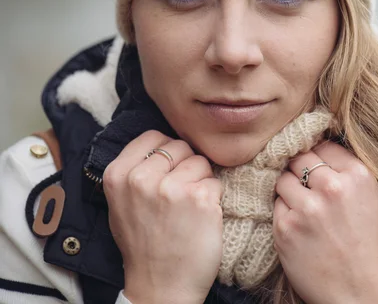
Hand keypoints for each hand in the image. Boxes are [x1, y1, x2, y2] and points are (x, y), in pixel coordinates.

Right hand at [103, 130, 222, 303]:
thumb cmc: (143, 244)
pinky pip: (217, 182)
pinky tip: (201, 218)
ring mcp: (172, 188)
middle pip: (180, 146)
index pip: (153, 136)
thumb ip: (135, 169)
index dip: (166, 152)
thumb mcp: (121, 203)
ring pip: (201, 162)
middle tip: (178, 196)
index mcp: (118, 174)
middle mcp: (142, 178)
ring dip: (201, 182)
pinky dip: (214, 199)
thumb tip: (161, 142)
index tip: (167, 171)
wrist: (160, 286)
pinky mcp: (201, 199)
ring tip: (188, 209)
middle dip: (186, 166)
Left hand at [273, 141, 377, 303]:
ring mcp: (307, 208)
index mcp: (358, 176)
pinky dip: (284, 212)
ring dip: (289, 189)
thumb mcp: (373, 199)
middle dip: (299, 167)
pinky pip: (276, 205)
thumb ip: (348, 173)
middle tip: (304, 182)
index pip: (324, 145)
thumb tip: (320, 150)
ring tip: (303, 207)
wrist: (360, 291)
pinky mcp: (286, 228)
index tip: (315, 164)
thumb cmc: (368, 246)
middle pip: (299, 157)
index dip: (318, 155)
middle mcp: (332, 187)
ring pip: (283, 179)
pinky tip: (299, 226)